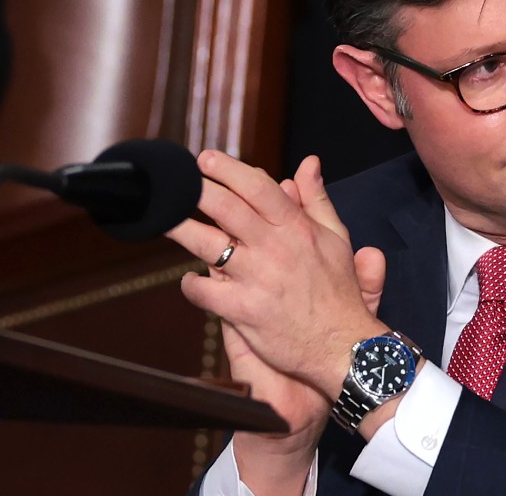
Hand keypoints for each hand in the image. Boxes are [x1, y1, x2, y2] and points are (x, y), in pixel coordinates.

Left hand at [170, 152, 387, 396]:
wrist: (341, 344)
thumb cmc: (338, 292)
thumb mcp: (336, 238)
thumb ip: (317, 199)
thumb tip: (308, 164)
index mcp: (296, 228)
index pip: (257, 188)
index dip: (228, 170)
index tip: (206, 160)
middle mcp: (275, 249)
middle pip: (226, 209)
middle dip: (196, 190)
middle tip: (178, 182)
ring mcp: (257, 279)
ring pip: (207, 245)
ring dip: (180, 229)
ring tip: (163, 218)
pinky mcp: (244, 310)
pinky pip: (205, 292)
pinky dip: (192, 285)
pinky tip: (191, 281)